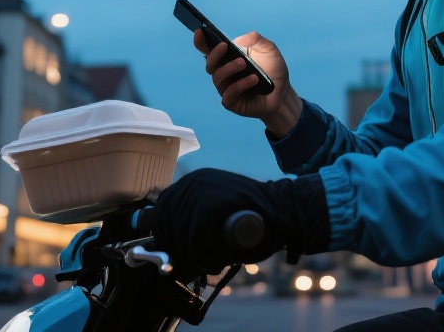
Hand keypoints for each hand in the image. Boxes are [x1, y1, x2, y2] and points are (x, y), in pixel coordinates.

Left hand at [151, 168, 328, 274]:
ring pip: (178, 236)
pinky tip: (218, 260)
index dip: (164, 236)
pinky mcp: (212, 205)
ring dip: (193, 257)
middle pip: (163, 224)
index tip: (175, 253)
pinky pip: (194, 241)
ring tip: (212, 261)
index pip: (159, 210)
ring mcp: (201, 190)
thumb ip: (192, 223)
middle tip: (196, 263)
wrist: (284, 212)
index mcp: (192, 181)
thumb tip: (162, 247)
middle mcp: (193, 181)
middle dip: (176, 249)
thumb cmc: (252, 220)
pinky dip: (204, 257)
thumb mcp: (216, 216)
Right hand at [194, 29, 302, 136]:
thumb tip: (238, 40)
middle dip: (215, 54)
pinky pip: (229, 94)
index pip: (209, 50)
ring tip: (243, 63)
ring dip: (229, 68)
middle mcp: (224, 73)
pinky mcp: (232, 102)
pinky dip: (240, 85)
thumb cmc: (273, 70)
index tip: (199, 31)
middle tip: (224, 46)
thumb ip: (256, 39)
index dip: (201, 41)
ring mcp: (226, 89)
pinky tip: (253, 79)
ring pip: (218, 78)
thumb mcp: (269, 49)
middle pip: (210, 64)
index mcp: (228, 59)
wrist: (282, 93)